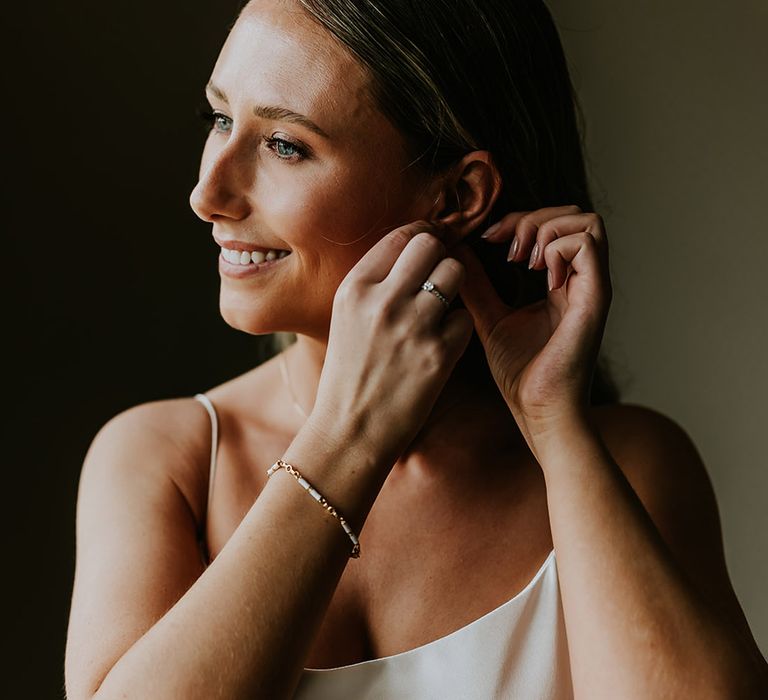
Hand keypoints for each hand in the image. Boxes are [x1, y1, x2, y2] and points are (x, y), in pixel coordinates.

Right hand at [309, 220, 474, 464]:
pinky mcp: (439, 353)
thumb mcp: (345, 317)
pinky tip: (440, 344)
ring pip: (455, 272)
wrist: (351, 429)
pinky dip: (457, 328)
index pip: (401, 235)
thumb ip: (374, 283)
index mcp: (355, 288)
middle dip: (439, 256)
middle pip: (431, 245)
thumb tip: (412, 250)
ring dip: (453, 286)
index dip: (421, 237)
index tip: (427, 249)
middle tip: (437, 277)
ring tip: (439, 310)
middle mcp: (383, 300)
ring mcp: (413, 326)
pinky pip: (465, 317)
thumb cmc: (349, 373)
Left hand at [452, 205, 611, 445]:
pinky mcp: (595, 299)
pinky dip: (556, 248)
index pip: (554, 226)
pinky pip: (587, 246)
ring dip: (547, 229)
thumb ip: (477, 285)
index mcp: (562, 283)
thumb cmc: (521, 374)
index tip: (488, 237)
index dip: (519, 220)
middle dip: (533, 217)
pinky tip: (536, 274)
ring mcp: (592, 287)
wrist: (539, 412)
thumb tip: (454, 253)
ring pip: (587, 222)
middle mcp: (582, 280)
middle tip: (506, 245)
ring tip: (522, 259)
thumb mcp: (489, 318)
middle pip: (574, 214)